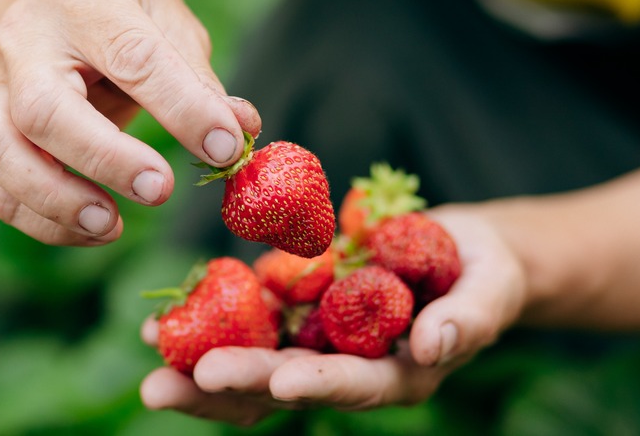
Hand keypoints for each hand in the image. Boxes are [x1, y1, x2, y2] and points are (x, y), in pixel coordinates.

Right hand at [0, 0, 260, 244]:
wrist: (55, 14)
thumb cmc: (121, 18)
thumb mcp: (165, 24)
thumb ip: (198, 78)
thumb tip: (239, 129)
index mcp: (83, 5)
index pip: (133, 57)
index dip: (182, 108)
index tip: (223, 149)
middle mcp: (27, 45)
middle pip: (44, 110)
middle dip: (106, 160)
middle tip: (159, 190)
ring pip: (0, 153)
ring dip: (56, 201)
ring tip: (111, 226)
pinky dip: (43, 222)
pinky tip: (94, 230)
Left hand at [138, 206, 527, 424]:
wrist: (459, 251)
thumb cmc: (487, 275)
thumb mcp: (489, 292)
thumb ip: (468, 319)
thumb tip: (434, 346)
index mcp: (394, 376)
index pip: (350, 387)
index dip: (314, 385)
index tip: (278, 383)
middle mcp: (346, 366)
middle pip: (281, 388)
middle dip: (226, 387)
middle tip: (166, 387)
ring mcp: (316, 338)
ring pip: (252, 359)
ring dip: (198, 359)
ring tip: (149, 348)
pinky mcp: (297, 305)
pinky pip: (248, 315)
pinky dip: (209, 315)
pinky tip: (165, 315)